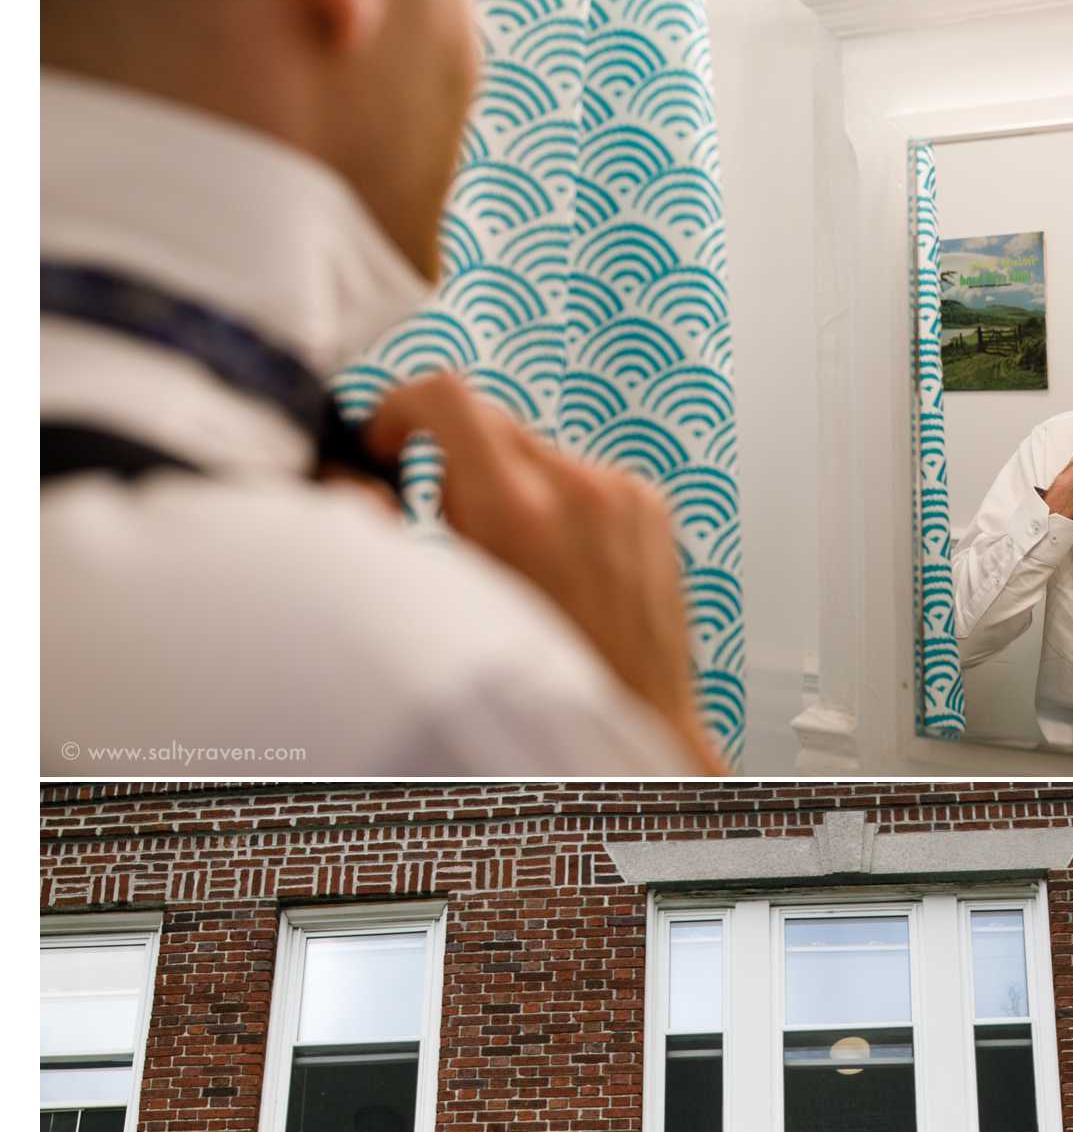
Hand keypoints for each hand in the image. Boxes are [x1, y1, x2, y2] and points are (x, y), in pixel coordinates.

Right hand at [365, 373, 722, 767]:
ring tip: (519, 566)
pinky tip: (563, 568)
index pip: (446, 398)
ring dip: (511, 488)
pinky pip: (581, 478)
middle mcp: (577, 490)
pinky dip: (559, 507)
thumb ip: (403, 531)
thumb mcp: (446, 609)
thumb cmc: (534, 695)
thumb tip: (362, 482)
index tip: (388, 442)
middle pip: (489, 422)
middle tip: (451, 524)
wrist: (637, 733)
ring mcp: (622, 495)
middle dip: (454, 461)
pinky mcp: (650, 507)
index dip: (399, 408)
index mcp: (516, 512)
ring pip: (534, 454)